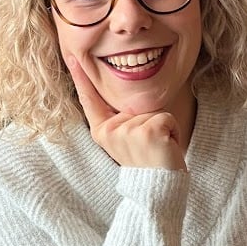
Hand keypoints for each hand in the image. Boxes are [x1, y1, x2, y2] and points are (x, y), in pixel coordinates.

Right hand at [65, 56, 185, 169]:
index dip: (81, 77)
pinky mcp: (149, 130)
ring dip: (162, 128)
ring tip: (157, 148)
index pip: (90, 100)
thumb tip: (124, 99)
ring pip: (153, 111)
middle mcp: (112, 130)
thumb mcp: (126, 141)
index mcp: (102, 131)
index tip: (72, 56)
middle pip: (134, 104)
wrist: (158, 189)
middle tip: (148, 147)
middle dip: (148, 121)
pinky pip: (167, 117)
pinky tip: (166, 147)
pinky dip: (174, 131)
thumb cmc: (146, 164)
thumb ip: (120, 121)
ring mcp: (129, 130)